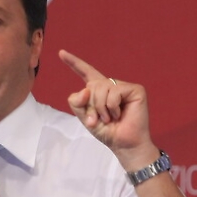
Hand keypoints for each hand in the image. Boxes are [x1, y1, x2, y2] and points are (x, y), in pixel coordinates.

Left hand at [61, 49, 156, 166]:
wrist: (123, 143)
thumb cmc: (106, 131)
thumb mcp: (84, 118)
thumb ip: (76, 102)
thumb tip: (86, 89)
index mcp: (98, 91)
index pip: (85, 73)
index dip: (73, 63)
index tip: (61, 53)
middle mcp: (111, 85)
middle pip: (91, 86)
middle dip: (92, 105)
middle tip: (99, 120)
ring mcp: (123, 87)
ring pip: (102, 88)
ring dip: (102, 107)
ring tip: (110, 118)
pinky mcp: (135, 90)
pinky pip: (115, 91)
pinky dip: (112, 106)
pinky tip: (120, 114)